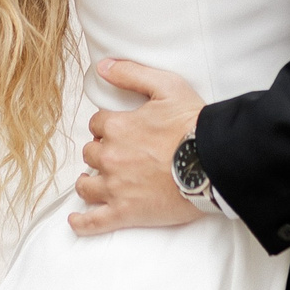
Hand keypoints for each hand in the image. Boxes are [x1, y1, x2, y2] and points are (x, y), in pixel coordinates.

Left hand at [70, 58, 207, 236]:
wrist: (213, 162)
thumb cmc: (193, 124)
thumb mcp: (166, 86)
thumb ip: (131, 73)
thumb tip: (103, 66)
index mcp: (117, 127)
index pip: (97, 124)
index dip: (107, 126)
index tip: (120, 130)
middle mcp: (110, 157)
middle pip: (91, 153)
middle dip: (101, 152)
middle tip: (119, 155)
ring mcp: (116, 187)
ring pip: (87, 185)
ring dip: (89, 181)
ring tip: (97, 181)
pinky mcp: (126, 213)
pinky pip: (94, 222)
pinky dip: (82, 222)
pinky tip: (76, 220)